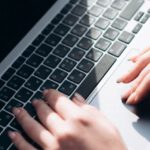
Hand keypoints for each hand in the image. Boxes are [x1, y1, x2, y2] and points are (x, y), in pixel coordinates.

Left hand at [8, 89, 126, 149]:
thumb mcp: (104, 122)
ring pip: (32, 127)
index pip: (58, 100)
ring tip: (18, 110)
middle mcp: (63, 131)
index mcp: (78, 118)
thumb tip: (76, 98)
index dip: (51, 94)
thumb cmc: (111, 147)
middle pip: (45, 111)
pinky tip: (13, 133)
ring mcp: (54, 146)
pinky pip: (28, 148)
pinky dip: (18, 140)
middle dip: (39, 104)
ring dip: (23, 117)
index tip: (47, 92)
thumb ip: (87, 107)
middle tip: (36, 101)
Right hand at [117, 47, 149, 103]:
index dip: (139, 91)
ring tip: (121, 80)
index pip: (148, 80)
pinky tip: (132, 60)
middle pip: (142, 72)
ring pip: (141, 60)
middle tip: (124, 95)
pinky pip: (146, 49)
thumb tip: (148, 89)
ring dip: (130, 71)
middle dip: (132, 85)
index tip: (132, 100)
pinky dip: (137, 55)